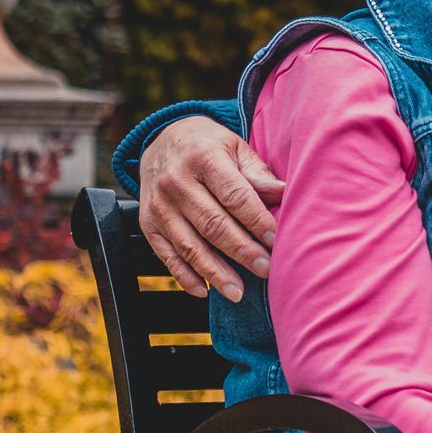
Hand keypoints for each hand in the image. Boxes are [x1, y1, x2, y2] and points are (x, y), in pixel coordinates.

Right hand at [138, 117, 284, 301]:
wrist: (162, 140)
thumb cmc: (208, 147)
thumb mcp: (235, 147)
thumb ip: (257, 173)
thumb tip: (284, 194)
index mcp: (204, 159)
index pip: (234, 195)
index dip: (255, 220)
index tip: (275, 240)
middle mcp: (176, 183)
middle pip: (212, 223)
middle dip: (241, 250)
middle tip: (265, 269)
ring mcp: (159, 206)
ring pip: (188, 244)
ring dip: (214, 271)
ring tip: (237, 292)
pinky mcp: (147, 224)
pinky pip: (165, 254)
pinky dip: (183, 276)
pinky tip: (204, 291)